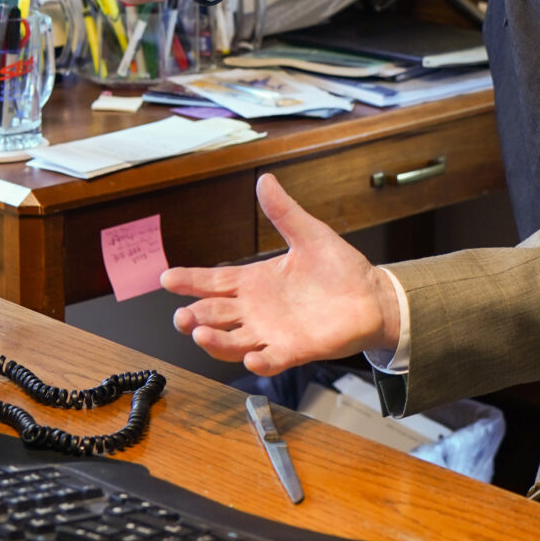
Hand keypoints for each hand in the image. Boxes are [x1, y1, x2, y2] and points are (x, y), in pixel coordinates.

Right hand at [166, 173, 399, 375]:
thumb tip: (265, 180)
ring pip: (233, 341)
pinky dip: (261, 360)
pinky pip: (272, 358)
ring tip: (201, 334)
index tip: (167, 279)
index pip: (213, 282)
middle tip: (181, 316)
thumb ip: (284, 212)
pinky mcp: (295, 349)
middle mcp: (257, 310)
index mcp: (255, 281)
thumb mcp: (309, 234)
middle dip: (194, 316)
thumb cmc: (339, 269)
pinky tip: (252, 357)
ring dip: (215, 341)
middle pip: (214, 315)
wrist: (372, 296)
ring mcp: (273, 332)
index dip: (189, 281)